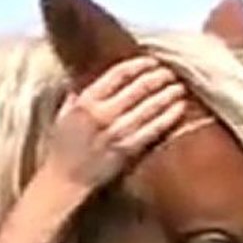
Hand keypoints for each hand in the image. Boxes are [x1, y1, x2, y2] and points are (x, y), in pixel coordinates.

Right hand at [42, 56, 186, 190]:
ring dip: (168, 94)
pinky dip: (168, 117)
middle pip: (139, 87)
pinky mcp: (127, 150)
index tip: (152, 61)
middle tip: (171, 73)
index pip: (119, 74)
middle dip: (159, 77)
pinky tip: (180, 108)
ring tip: (180, 87)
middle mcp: (102, 114)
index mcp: (86, 101)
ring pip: (150, 107)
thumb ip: (76, 95)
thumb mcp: (63, 115)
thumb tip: (86, 78)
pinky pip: (153, 130)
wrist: (64, 180)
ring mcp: (116, 132)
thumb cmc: (61, 149)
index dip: (139, 65)